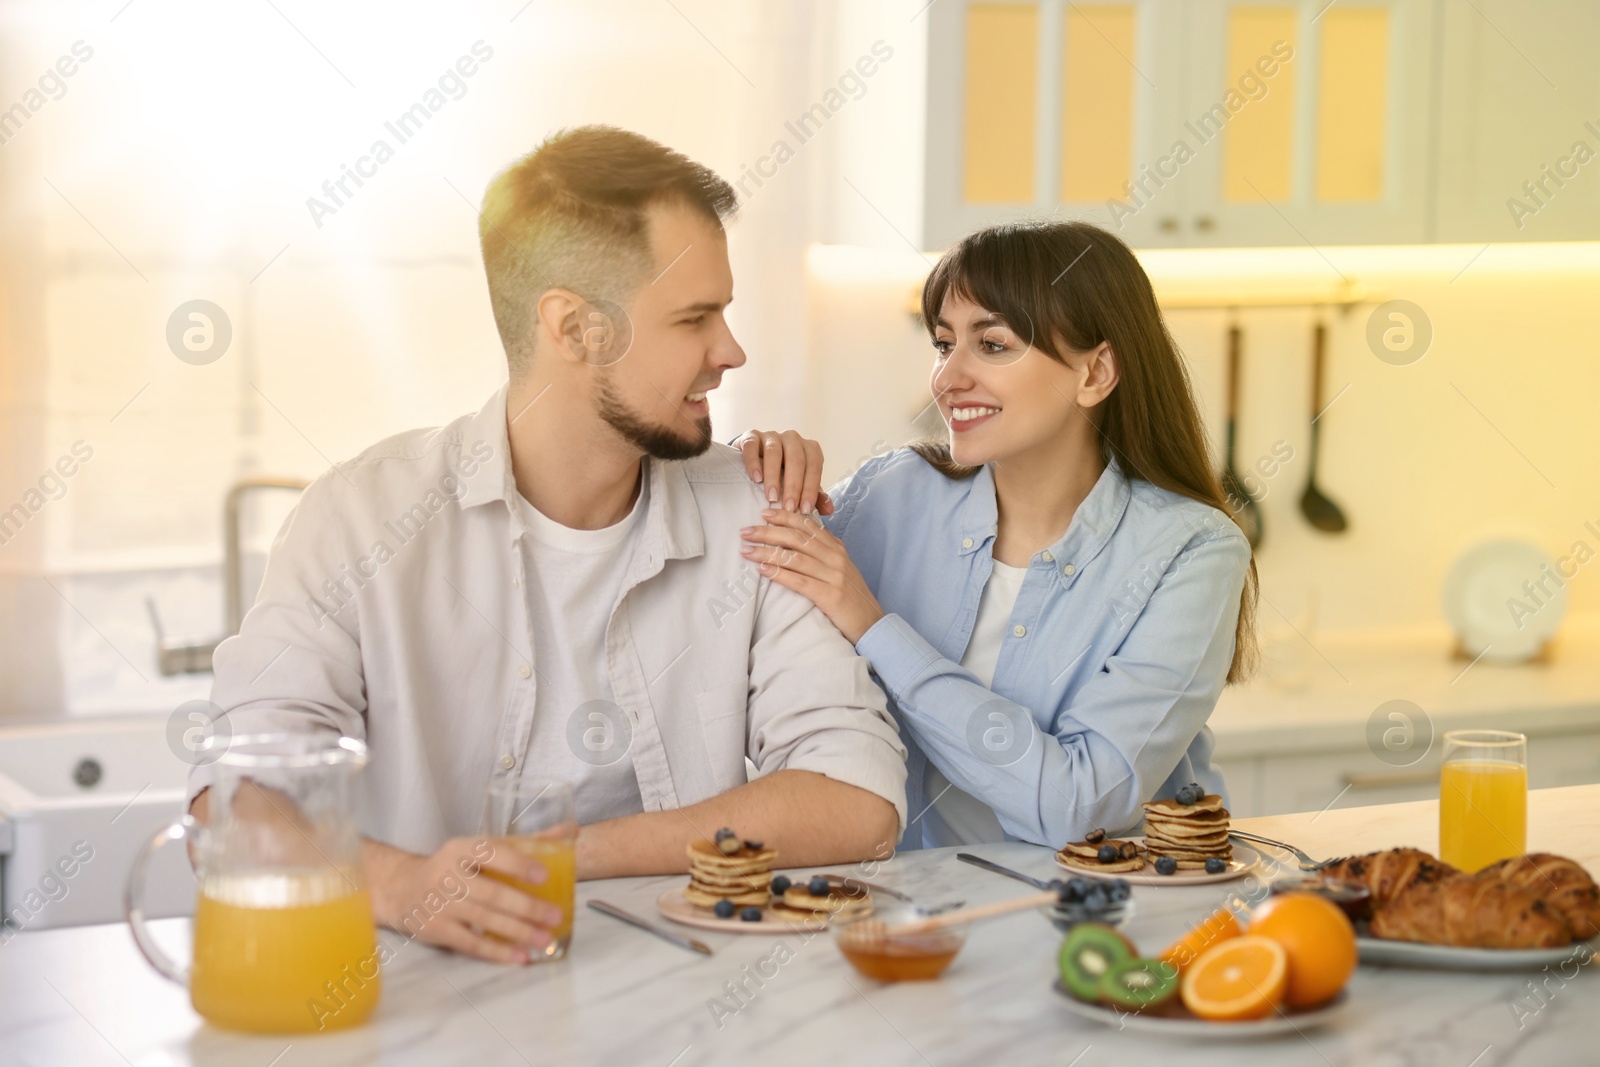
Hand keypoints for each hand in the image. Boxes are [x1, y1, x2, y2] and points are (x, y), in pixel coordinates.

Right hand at [363, 836, 563, 964]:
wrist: (402, 889)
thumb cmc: (455, 867)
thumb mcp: (481, 848)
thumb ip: (525, 843)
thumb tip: (569, 832)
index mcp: (461, 848)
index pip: (490, 852)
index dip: (516, 864)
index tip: (544, 876)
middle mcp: (447, 874)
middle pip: (491, 893)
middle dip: (526, 906)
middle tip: (555, 916)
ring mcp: (440, 904)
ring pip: (484, 920)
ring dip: (518, 931)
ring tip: (545, 940)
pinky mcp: (436, 930)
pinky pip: (470, 943)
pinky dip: (497, 951)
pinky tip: (519, 957)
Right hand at [733, 429, 833, 515]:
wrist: (755, 459)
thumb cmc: (782, 473)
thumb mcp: (800, 484)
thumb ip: (814, 495)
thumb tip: (829, 509)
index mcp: (808, 448)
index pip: (814, 465)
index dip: (811, 488)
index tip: (805, 509)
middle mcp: (792, 438)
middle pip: (796, 459)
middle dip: (793, 486)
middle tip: (788, 508)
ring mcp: (771, 436)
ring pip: (774, 452)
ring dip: (773, 476)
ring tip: (771, 497)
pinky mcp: (751, 437)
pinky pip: (752, 446)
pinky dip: (754, 463)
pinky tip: (755, 479)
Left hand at [741, 509, 883, 642]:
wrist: (871, 623)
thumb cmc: (851, 598)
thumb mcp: (840, 569)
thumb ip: (822, 553)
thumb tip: (797, 540)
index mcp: (837, 548)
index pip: (808, 525)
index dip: (784, 517)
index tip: (764, 514)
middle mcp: (835, 558)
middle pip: (797, 538)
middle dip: (768, 532)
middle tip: (746, 531)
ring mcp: (834, 576)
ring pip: (795, 557)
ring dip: (767, 552)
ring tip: (747, 550)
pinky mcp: (830, 595)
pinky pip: (800, 581)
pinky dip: (779, 574)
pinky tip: (763, 570)